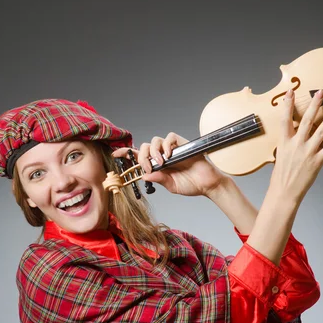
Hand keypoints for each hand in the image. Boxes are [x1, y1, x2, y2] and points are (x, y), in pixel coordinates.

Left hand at [112, 132, 231, 196]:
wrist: (208, 184)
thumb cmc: (191, 185)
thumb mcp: (171, 186)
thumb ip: (159, 179)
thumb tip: (144, 175)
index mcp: (157, 165)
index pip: (139, 156)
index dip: (126, 153)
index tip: (115, 154)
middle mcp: (163, 155)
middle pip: (144, 146)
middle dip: (142, 156)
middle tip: (149, 166)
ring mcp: (172, 149)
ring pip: (155, 140)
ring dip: (154, 151)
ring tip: (161, 162)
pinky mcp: (182, 144)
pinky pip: (170, 137)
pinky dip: (166, 145)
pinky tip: (169, 155)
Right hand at [269, 88, 322, 203]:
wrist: (284, 192)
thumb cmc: (281, 175)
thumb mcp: (280, 155)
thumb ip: (288, 142)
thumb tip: (296, 131)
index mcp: (284, 143)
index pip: (285, 119)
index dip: (287, 104)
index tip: (290, 92)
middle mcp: (296, 145)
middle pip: (306, 121)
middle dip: (314, 105)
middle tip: (321, 93)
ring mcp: (308, 152)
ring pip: (321, 131)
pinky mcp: (318, 161)